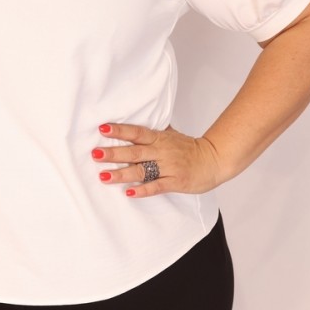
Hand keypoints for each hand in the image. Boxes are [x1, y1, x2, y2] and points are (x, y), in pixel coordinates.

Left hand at [92, 124, 221, 197]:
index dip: (120, 130)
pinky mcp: (176, 181)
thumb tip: (140, 117)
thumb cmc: (190, 148)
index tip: (103, 129)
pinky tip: (129, 192)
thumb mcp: (172, 135)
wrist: (214, 160)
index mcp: (159, 138)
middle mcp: (162, 151)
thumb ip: (155, 130)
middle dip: (114, 153)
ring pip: (142, 170)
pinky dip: (143, 190)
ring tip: (104, 176)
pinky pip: (157, 186)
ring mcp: (169, 167)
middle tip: (95, 154)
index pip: (136, 132)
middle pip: (134, 151)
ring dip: (122, 173)